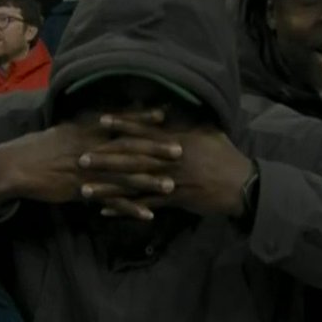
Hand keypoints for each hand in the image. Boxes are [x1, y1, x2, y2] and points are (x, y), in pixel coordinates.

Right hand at [0, 110, 179, 213]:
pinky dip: (130, 208)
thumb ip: (90, 124)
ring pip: (123, 176)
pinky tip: (148, 215)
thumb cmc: (44, 146)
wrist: (19, 165)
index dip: (143, 118)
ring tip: (171, 185)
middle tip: (180, 151)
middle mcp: (91, 148)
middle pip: (128, 148)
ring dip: (148, 181)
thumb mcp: (68, 128)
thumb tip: (108, 116)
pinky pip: (111, 201)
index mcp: (88, 130)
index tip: (166, 115)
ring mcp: (88, 170)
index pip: (120, 122)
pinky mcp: (82, 191)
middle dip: (155, 149)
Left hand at [81, 114, 251, 219]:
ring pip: (132, 183)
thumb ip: (189, 122)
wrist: (242, 185)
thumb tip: (175, 109)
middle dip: (104, 158)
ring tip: (85, 189)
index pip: (144, 130)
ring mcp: (170, 179)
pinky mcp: (173, 198)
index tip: (101, 121)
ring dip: (107, 187)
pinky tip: (105, 212)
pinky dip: (124, 209)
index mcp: (176, 139)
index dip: (123, 124)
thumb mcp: (210, 132)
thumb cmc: (227, 156)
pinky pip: (144, 204)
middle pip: (131, 157)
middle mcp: (169, 157)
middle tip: (80, 158)